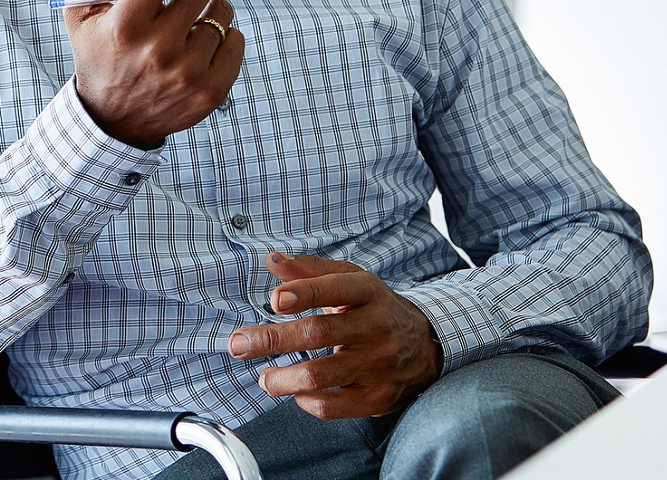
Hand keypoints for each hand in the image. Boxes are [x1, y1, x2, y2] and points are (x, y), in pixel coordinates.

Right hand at [64, 0, 244, 145]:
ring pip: (221, 13)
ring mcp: (186, 73)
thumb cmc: (98, 55)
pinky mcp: (210, 92)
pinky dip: (226, 32)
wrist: (111, 121)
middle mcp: (157, 49)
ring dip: (214, 2)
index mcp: (125, 25)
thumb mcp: (84, 12)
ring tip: (193, 12)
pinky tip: (205, 36)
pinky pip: (235, 41)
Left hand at [225, 253, 442, 418]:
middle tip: (239, 344)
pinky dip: (307, 401)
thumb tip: (273, 261)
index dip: (303, 293)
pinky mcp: (377, 397)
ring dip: (283, 379)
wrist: (427, 345)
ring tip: (265, 378)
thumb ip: (311, 271)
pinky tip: (296, 393)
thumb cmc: (376, 309)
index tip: (274, 300)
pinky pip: (333, 406)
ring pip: (321, 375)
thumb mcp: (352, 280)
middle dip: (272, 340)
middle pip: (318, 333)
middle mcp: (375, 327)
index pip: (334, 288)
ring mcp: (378, 364)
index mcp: (367, 292)